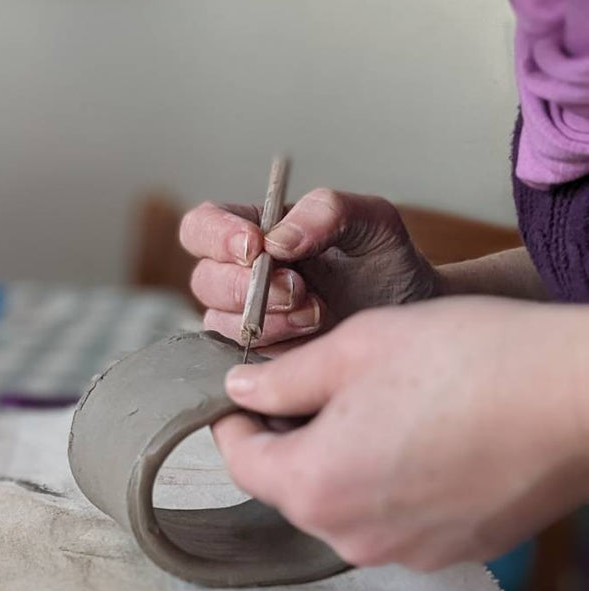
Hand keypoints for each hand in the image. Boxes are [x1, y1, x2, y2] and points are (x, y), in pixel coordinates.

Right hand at [179, 189, 440, 345]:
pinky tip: (308, 341)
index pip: (202, 227)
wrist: (407, 318)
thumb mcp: (371, 222)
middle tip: (299, 290)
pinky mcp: (254, 361)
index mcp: (253, 232)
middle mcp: (238, 276)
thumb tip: (278, 239)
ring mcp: (242, 321)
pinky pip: (240, 359)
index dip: (217, 236)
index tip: (255, 247)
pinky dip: (273, 351)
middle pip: (205, 281)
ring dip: (268, 321)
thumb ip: (328, 211)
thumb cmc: (385, 265)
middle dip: (250, 287)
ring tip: (316, 315)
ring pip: (221, 323)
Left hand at [213, 298, 588, 569]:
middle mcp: (349, 536)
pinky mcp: (450, 553)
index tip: (241, 395)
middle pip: (292, 488)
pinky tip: (425, 442)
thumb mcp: (356, 348)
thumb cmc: (470, 361)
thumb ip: (283, 378)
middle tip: (317, 391)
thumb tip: (239, 390)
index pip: (239, 461)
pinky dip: (393, 486)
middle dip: (292, 442)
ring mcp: (402, 553)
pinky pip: (395, 521)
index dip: (232, 422)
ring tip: (382, 411)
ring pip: (344, 505)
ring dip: (344, 464)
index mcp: (313, 486)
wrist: (579, 398)